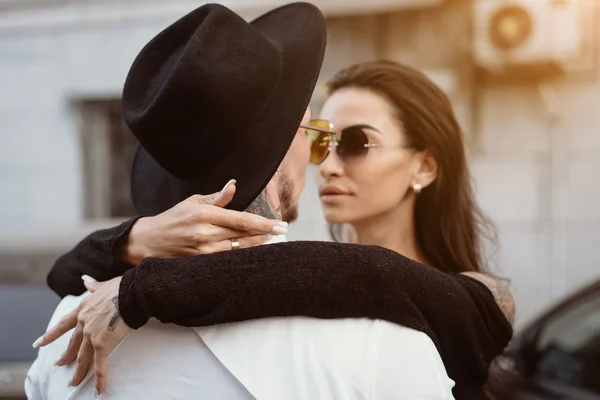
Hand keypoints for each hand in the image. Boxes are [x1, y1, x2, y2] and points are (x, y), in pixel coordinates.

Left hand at [34, 276, 130, 395]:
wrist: (133, 292)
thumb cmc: (122, 286)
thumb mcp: (104, 285)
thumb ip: (93, 286)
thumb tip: (85, 279)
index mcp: (83, 309)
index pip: (63, 325)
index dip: (50, 335)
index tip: (39, 343)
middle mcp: (84, 323)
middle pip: (73, 345)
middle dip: (66, 357)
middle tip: (59, 365)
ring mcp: (92, 334)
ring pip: (84, 358)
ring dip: (79, 372)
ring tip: (74, 382)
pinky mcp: (103, 344)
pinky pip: (101, 366)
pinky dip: (100, 379)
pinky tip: (99, 390)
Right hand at [123, 179, 287, 263]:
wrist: (149, 241)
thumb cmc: (173, 218)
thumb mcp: (194, 202)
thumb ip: (217, 197)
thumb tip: (234, 185)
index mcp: (205, 215)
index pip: (241, 220)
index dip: (263, 223)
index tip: (280, 224)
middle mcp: (205, 233)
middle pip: (243, 235)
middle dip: (266, 233)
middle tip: (283, 231)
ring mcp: (203, 251)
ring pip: (238, 249)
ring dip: (258, 245)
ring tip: (274, 241)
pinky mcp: (200, 263)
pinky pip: (227, 259)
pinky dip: (242, 255)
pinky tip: (255, 253)